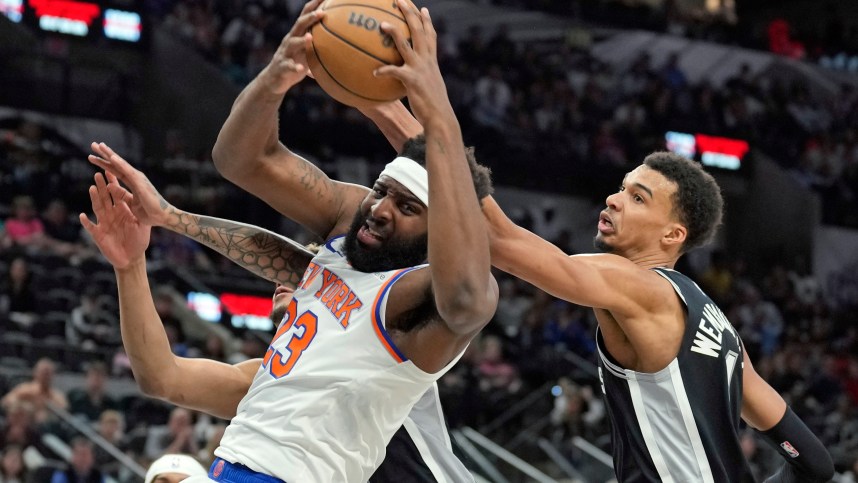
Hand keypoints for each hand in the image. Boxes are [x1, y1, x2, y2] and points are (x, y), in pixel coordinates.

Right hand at [79, 172, 150, 270]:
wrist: (132, 258)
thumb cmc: (138, 241)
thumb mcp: (142, 226)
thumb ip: (140, 213)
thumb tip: (142, 200)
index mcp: (122, 211)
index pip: (116, 194)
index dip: (113, 184)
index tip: (110, 172)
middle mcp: (111, 214)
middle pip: (105, 198)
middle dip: (102, 187)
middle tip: (98, 174)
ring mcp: (104, 223)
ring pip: (98, 208)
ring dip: (94, 198)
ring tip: (92, 188)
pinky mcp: (98, 235)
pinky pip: (91, 227)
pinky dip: (87, 222)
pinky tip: (83, 216)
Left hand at [87, 142, 172, 227]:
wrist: (163, 217)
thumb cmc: (149, 212)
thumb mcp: (131, 203)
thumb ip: (121, 194)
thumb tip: (108, 185)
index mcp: (132, 182)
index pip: (115, 171)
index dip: (105, 163)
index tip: (94, 156)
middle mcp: (135, 177)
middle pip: (116, 164)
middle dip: (105, 154)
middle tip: (94, 144)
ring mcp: (138, 179)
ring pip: (120, 164)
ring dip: (110, 154)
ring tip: (99, 146)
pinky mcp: (140, 183)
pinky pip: (127, 172)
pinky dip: (120, 164)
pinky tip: (112, 157)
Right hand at [261, 0, 325, 93]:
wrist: (275, 79)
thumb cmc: (296, 63)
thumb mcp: (308, 52)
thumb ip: (320, 45)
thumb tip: (343, 43)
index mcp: (297, 35)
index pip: (305, 16)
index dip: (314, 6)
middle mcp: (290, 40)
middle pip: (299, 25)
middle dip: (309, 18)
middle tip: (322, 12)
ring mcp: (285, 53)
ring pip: (292, 43)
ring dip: (301, 40)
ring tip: (310, 37)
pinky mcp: (282, 67)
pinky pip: (288, 66)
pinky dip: (294, 67)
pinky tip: (301, 69)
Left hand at [374, 0, 452, 127]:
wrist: (440, 118)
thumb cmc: (434, 107)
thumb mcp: (430, 88)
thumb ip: (422, 79)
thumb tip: (412, 80)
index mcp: (432, 61)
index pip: (430, 36)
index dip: (426, 21)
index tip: (422, 8)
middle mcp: (427, 61)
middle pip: (418, 31)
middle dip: (409, 14)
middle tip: (400, 0)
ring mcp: (420, 69)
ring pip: (405, 46)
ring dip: (394, 33)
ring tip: (382, 24)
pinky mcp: (412, 81)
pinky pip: (394, 72)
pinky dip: (384, 71)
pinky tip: (374, 73)